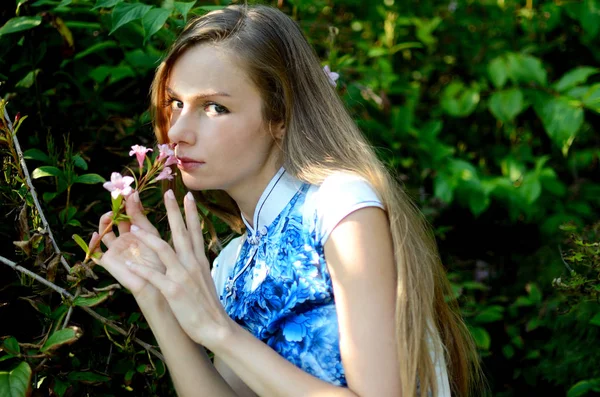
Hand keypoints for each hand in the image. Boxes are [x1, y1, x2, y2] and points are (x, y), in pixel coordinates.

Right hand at [89, 191, 164, 297]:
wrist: (156, 282)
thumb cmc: (159, 259)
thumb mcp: (151, 234)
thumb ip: (140, 217)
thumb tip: (133, 194)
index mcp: (137, 231)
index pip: (129, 213)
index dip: (128, 202)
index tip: (129, 190)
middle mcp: (125, 238)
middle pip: (115, 220)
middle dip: (115, 208)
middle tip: (116, 198)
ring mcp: (116, 248)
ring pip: (104, 231)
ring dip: (104, 222)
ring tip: (109, 215)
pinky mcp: (109, 260)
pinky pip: (96, 252)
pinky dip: (92, 244)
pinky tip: (95, 235)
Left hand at [125, 190, 232, 348]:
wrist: (216, 327)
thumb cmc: (208, 306)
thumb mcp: (205, 280)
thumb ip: (197, 266)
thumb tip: (193, 257)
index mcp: (200, 261)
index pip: (194, 232)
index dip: (190, 213)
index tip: (187, 196)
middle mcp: (192, 264)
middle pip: (181, 232)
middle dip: (173, 211)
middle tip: (168, 192)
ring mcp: (183, 276)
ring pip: (164, 250)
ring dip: (148, 237)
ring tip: (135, 226)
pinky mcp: (174, 290)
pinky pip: (154, 276)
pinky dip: (140, 269)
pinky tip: (127, 263)